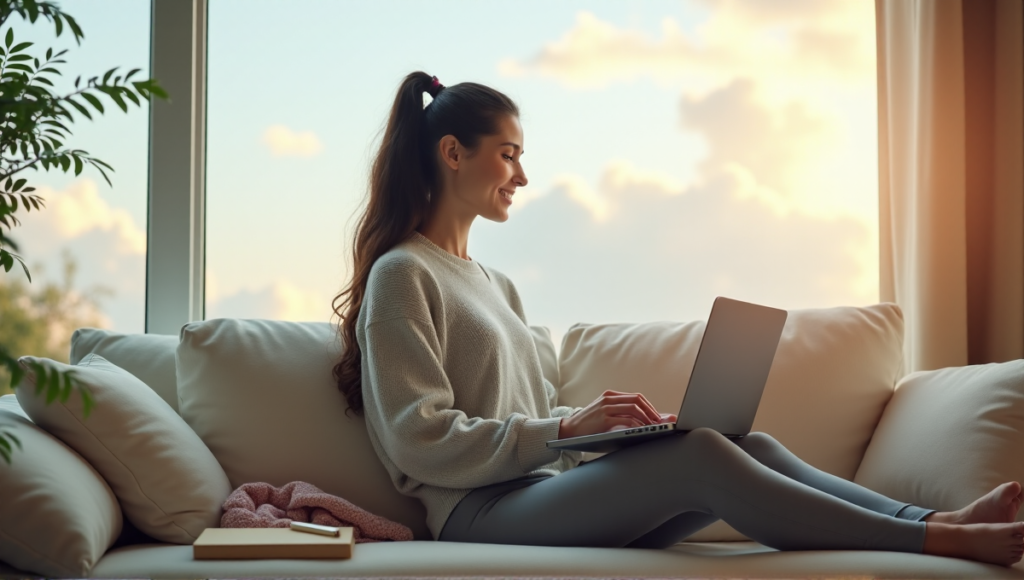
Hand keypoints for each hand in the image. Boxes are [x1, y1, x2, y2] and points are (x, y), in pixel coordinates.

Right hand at [558, 390, 677, 438]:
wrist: (570, 430)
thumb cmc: (589, 425)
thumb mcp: (604, 413)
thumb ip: (620, 413)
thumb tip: (642, 418)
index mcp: (610, 395)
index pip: (636, 397)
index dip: (649, 406)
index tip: (657, 416)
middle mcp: (609, 398)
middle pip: (637, 400)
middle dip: (651, 411)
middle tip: (659, 422)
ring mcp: (606, 407)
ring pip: (634, 408)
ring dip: (647, 418)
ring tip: (653, 426)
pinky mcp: (604, 418)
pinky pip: (626, 419)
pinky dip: (637, 424)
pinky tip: (642, 430)